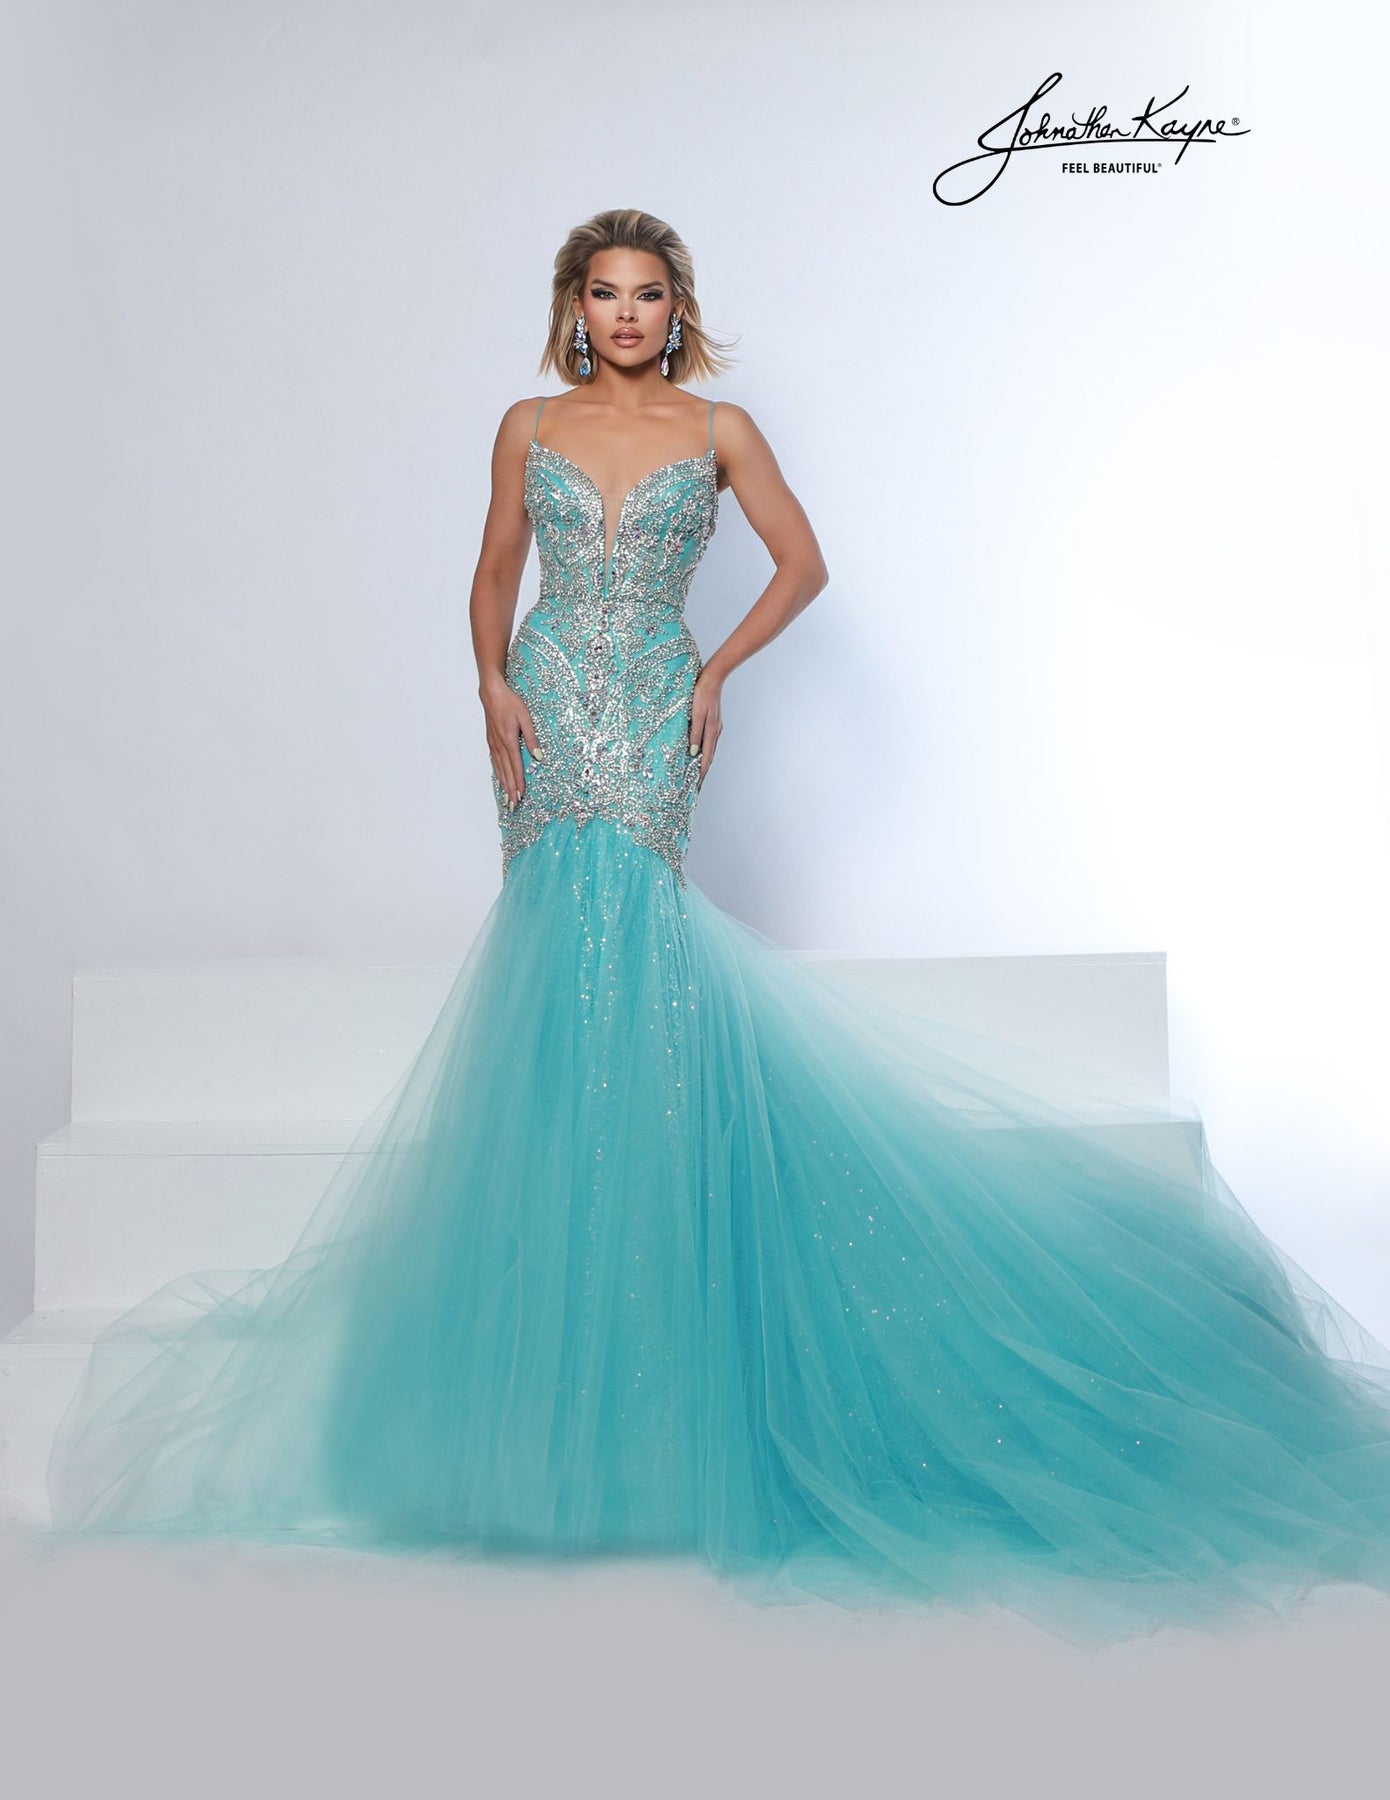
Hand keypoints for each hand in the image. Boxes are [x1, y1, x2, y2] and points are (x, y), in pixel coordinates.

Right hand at [480, 675, 541, 807]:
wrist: (491, 694)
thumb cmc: (510, 703)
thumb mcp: (525, 718)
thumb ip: (532, 738)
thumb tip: (539, 757)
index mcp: (509, 740)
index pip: (515, 767)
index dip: (518, 783)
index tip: (520, 796)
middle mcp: (500, 745)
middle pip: (506, 772)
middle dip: (510, 789)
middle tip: (513, 805)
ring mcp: (493, 744)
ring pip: (499, 769)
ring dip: (504, 784)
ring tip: (507, 797)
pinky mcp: (491, 741)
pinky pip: (495, 762)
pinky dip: (498, 773)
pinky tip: (500, 779)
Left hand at [689, 667, 723, 790]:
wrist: (713, 677)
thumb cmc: (702, 694)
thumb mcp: (696, 714)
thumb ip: (695, 733)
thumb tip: (693, 752)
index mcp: (711, 732)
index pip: (705, 760)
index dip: (700, 775)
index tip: (696, 788)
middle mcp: (714, 732)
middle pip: (708, 758)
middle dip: (701, 773)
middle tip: (695, 788)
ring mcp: (714, 727)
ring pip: (708, 751)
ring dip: (702, 763)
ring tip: (695, 775)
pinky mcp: (711, 722)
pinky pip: (706, 742)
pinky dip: (702, 752)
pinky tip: (696, 754)